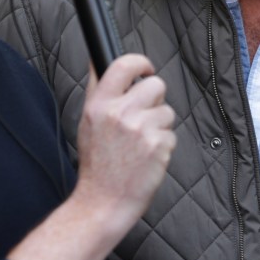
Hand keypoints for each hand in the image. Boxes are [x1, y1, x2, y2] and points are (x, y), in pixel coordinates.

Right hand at [74, 54, 175, 230]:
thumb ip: (97, 89)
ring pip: (167, 111)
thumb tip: (97, 57)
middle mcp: (120, 113)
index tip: (146, 69)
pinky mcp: (159, 146)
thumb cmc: (96, 163)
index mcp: (100, 105)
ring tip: (140, 144)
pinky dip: (163, 146)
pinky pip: (171, 134)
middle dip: (155, 99)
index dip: (141, 62)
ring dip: (159, 125)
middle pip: (156, 85)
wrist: (102, 202)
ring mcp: (141, 129)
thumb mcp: (88, 121)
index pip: (124, 65)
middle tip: (143, 117)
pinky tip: (146, 158)